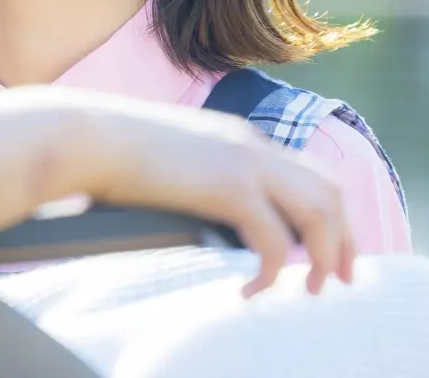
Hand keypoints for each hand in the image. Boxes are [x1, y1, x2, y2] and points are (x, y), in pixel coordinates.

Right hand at [74, 99, 354, 297]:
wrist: (84, 136)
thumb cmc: (106, 151)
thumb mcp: (166, 162)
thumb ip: (195, 182)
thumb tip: (201, 220)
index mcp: (239, 137)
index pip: (308, 173)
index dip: (328, 214)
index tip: (326, 250)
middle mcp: (253, 145)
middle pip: (330, 191)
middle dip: (345, 239)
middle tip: (341, 279)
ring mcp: (246, 162)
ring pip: (321, 213)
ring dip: (325, 257)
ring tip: (314, 290)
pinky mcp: (230, 187)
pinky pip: (275, 242)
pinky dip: (272, 273)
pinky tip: (251, 292)